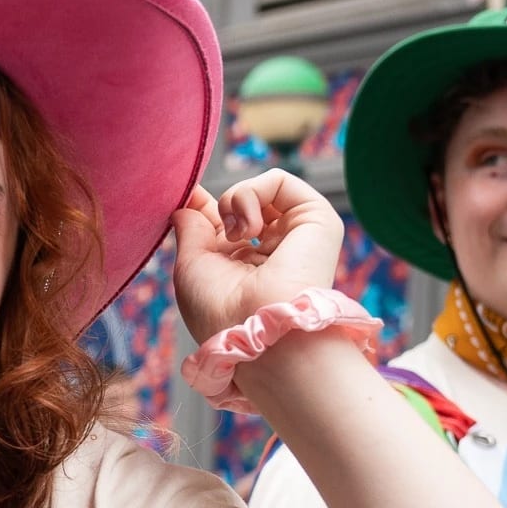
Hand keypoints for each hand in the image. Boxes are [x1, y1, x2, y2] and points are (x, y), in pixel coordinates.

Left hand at [170, 170, 344, 344]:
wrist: (254, 328)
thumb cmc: (219, 310)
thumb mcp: (191, 265)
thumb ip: (190, 228)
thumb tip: (189, 201)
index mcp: (245, 263)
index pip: (226, 219)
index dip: (206, 205)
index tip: (189, 199)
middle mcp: (273, 248)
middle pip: (242, 202)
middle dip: (221, 207)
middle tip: (221, 235)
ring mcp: (296, 233)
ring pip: (259, 188)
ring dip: (235, 201)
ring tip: (238, 235)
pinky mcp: (317, 219)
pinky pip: (278, 179)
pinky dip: (251, 194)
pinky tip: (251, 229)